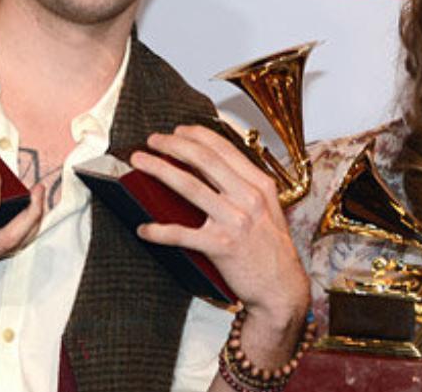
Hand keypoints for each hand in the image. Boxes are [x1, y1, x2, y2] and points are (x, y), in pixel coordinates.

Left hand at [131, 125, 309, 362]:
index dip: (196, 135)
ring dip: (159, 170)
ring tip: (139, 162)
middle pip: (204, 159)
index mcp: (260, 185)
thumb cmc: (271, 250)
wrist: (282, 289)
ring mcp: (235, 221)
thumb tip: (208, 169)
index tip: (177, 132)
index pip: (224, 149)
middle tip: (152, 140)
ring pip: (189, 186)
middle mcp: (248, 198)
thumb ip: (244, 188)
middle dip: (173, 145)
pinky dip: (159, 230)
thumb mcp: (267, 210)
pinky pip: (182, 233)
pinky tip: (144, 229)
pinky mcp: (221, 246)